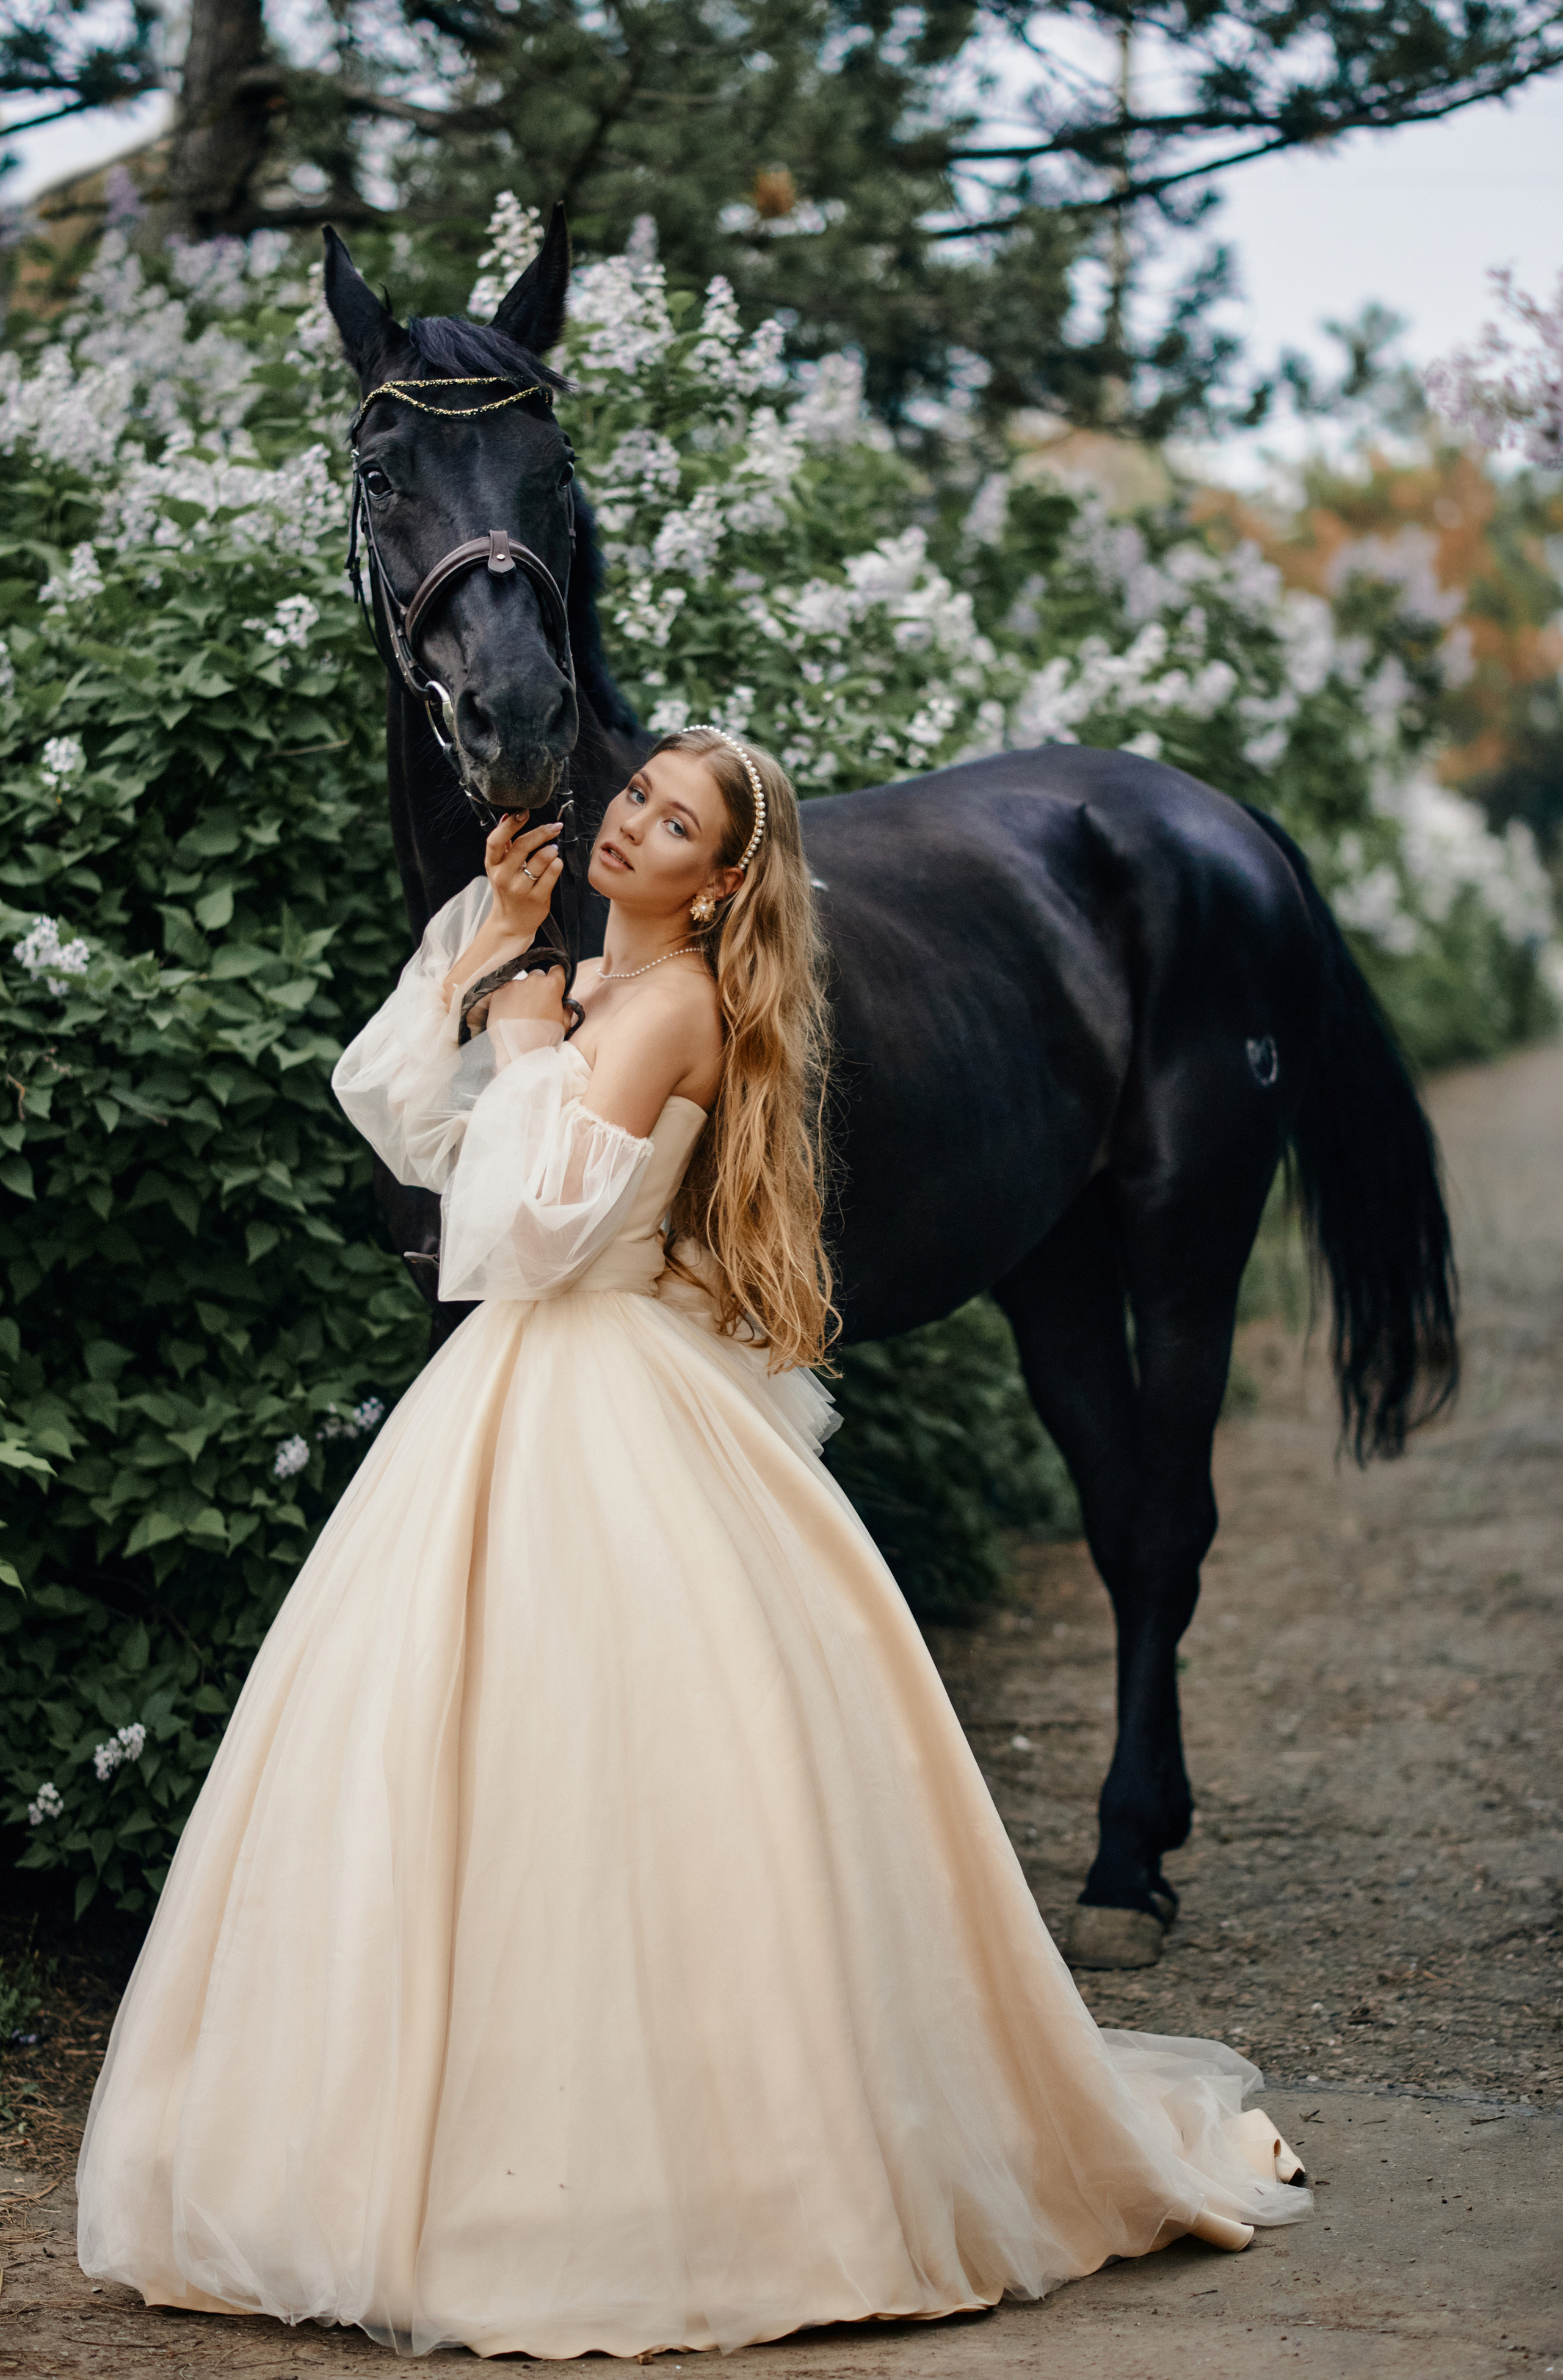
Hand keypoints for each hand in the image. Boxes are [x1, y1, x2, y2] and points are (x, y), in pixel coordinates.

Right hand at [486, 815, 562, 942]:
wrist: (511, 922)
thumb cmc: (507, 889)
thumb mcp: (499, 867)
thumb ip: (504, 844)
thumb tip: (507, 815)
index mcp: (493, 865)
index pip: (496, 840)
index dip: (509, 824)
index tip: (523, 812)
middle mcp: (503, 876)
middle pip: (523, 845)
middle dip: (542, 832)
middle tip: (554, 827)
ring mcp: (520, 888)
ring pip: (542, 858)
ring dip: (551, 850)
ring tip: (553, 850)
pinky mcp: (537, 898)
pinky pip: (553, 873)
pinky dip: (557, 864)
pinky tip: (555, 864)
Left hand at [487, 966, 568, 1031]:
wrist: (520, 1052)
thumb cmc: (545, 1039)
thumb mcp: (565, 1024)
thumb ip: (567, 1006)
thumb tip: (566, 999)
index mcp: (552, 985)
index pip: (557, 970)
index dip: (556, 978)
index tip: (553, 986)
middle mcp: (533, 980)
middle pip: (537, 975)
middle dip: (538, 985)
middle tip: (535, 1003)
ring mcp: (513, 985)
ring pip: (519, 983)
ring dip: (521, 992)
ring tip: (519, 1012)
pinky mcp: (498, 993)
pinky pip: (504, 991)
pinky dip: (506, 999)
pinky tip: (508, 1013)